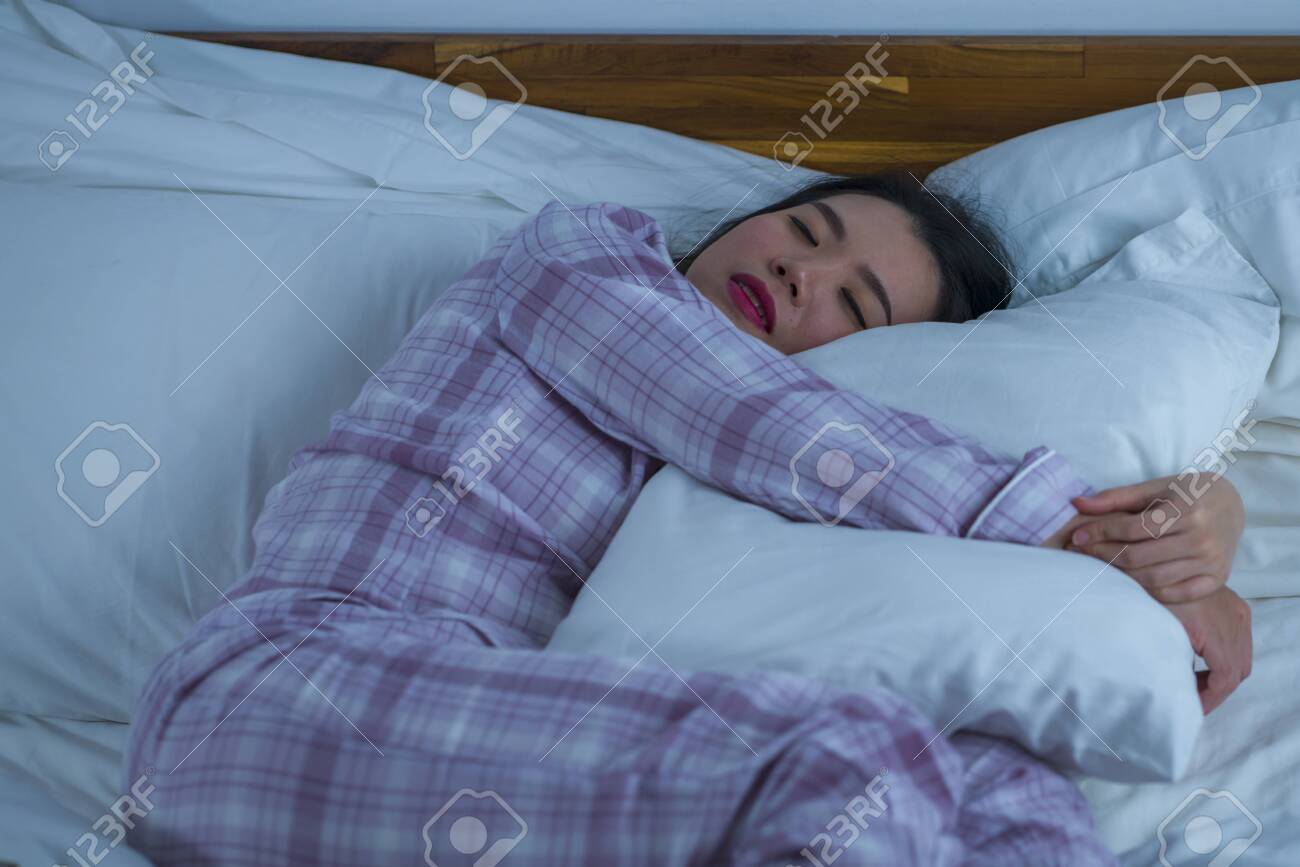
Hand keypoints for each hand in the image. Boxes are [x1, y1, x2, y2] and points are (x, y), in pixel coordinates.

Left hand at [1065, 475, 1244, 603]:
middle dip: (1103, 555)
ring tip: (1099, 566)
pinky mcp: (1217, 579)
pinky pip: (1176, 594)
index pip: (1133, 528)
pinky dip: (1149, 592)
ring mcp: (1211, 562)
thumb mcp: (1155, 487)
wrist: (1231, 504)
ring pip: (1154, 578)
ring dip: (1120, 575)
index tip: (1076, 536)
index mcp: (1187, 510)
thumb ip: (1117, 497)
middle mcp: (1202, 538)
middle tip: (1079, 552)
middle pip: (1140, 556)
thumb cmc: (1187, 493)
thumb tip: (1077, 503)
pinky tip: (1130, 582)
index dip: (1100, 533)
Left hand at [1163, 586, 1252, 713]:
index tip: (1192, 706)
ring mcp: (1240, 614)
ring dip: (1222, 676)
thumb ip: (1167, 658)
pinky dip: (1226, 660)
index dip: (1210, 697)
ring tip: (1197, 684)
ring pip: (1242, 660)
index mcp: (1216, 628)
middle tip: (1193, 700)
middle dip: (1216, 690)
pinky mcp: (1238, 609)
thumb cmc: (1152, 592)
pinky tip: (1204, 665)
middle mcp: (1235, 621)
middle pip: (1237, 671)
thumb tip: (1168, 690)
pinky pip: (1241, 645)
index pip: (1225, 677)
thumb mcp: (1158, 626)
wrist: (1161, 560)